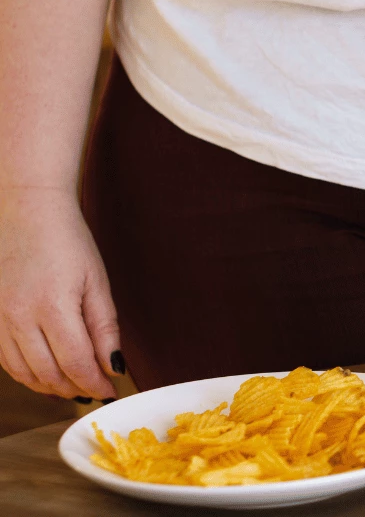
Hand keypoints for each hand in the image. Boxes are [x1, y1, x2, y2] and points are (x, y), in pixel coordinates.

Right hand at [0, 188, 119, 399]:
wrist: (27, 211)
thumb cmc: (68, 242)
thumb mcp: (97, 282)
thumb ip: (105, 328)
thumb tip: (114, 366)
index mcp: (52, 306)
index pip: (75, 362)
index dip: (95, 384)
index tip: (111, 393)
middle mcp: (19, 316)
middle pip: (48, 373)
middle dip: (76, 389)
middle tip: (97, 393)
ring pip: (23, 372)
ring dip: (51, 387)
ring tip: (76, 388)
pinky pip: (6, 359)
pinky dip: (28, 374)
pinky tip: (47, 376)